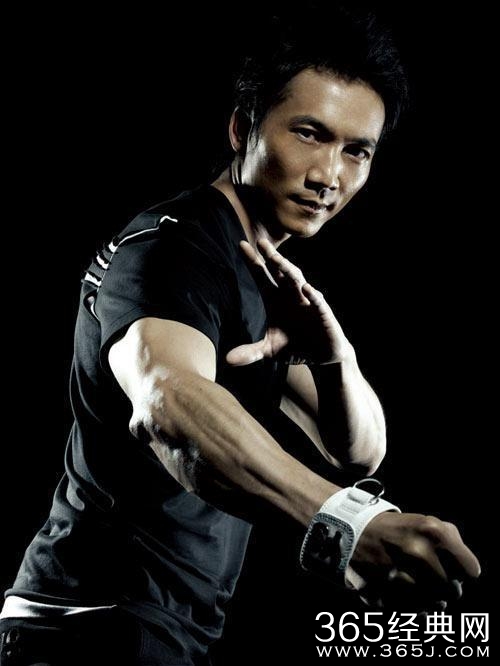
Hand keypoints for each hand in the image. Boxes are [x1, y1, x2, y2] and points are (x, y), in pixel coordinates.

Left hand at [226, 239, 350, 365]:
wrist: (322, 357)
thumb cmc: (295, 347)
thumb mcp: (270, 351)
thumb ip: (250, 352)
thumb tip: (228, 360)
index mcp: (276, 300)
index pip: (261, 277)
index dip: (253, 262)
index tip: (241, 244)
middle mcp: (291, 296)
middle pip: (280, 272)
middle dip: (271, 258)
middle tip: (261, 242)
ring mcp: (308, 303)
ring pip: (298, 281)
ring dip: (288, 270)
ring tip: (276, 259)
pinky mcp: (323, 314)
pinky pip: (318, 303)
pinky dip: (313, 296)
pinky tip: (306, 288)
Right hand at [349, 512, 480, 609]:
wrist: (351, 533)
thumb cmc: (397, 531)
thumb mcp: (427, 522)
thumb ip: (454, 543)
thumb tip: (469, 571)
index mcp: (432, 532)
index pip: (470, 571)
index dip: (461, 570)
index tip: (451, 568)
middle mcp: (417, 552)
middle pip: (453, 592)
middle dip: (446, 588)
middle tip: (433, 579)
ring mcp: (398, 575)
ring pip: (434, 607)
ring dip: (430, 601)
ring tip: (418, 586)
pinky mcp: (383, 594)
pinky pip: (413, 614)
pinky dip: (412, 609)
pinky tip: (405, 595)